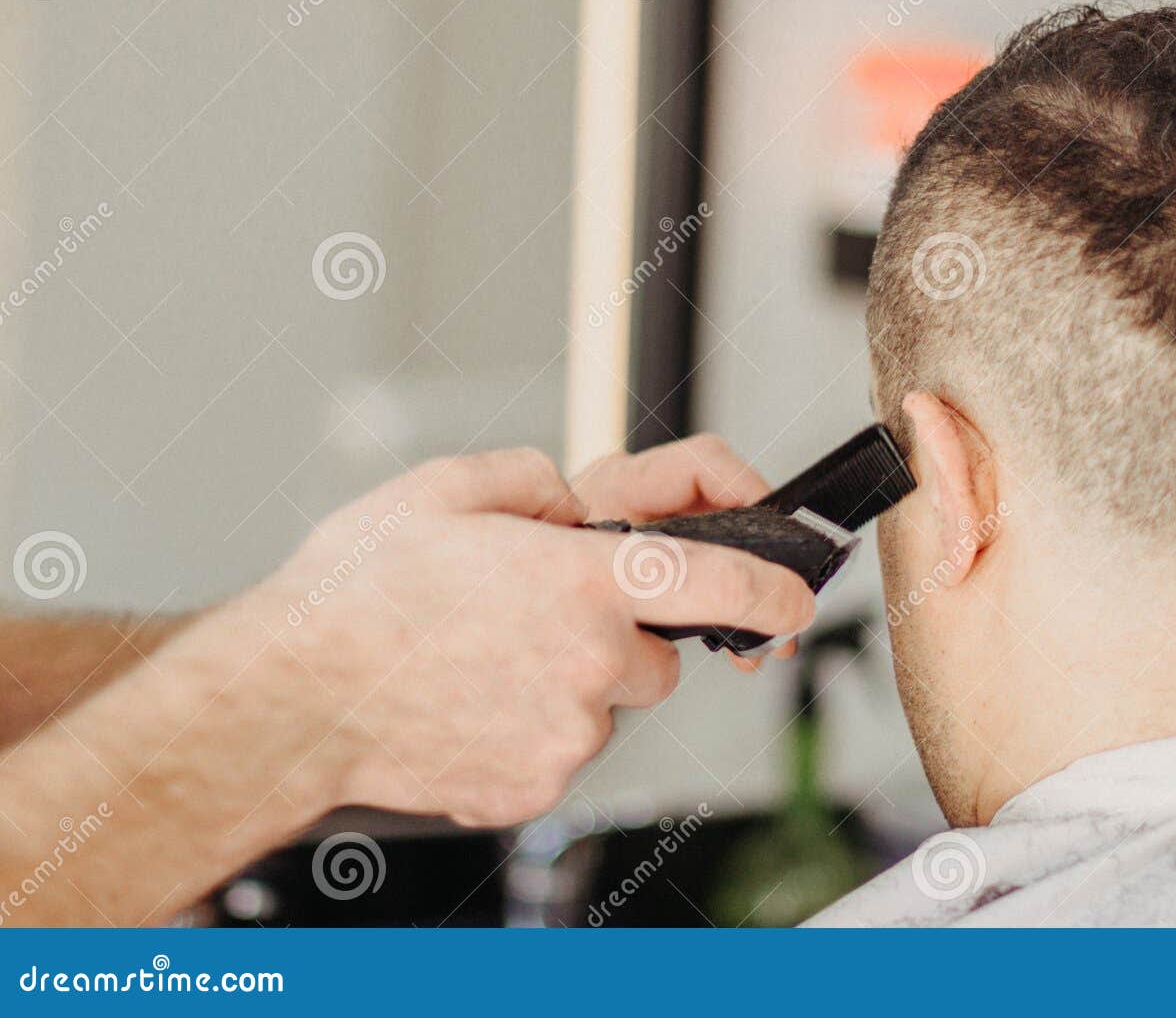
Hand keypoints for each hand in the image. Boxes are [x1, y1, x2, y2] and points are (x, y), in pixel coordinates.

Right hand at [242, 447, 814, 826]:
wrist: (284, 704)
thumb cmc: (353, 596)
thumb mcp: (447, 487)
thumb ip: (539, 482)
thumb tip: (576, 507)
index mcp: (583, 580)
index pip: (721, 581)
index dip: (774, 589)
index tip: (796, 596)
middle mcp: (589, 663)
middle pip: (656, 656)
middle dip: (621, 634)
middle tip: (542, 616)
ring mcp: (564, 736)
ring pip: (605, 705)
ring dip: (570, 681)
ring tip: (482, 659)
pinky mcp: (532, 788)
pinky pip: (559, 751)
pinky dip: (530, 728)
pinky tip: (466, 703)